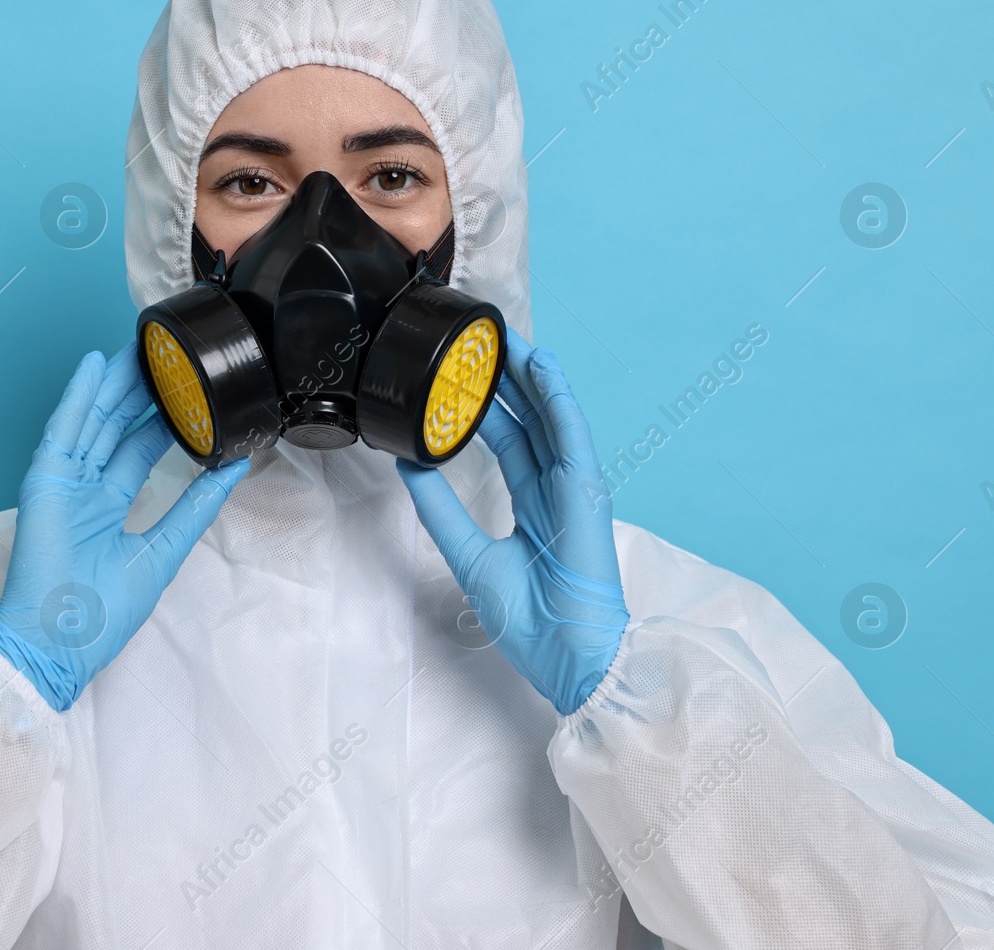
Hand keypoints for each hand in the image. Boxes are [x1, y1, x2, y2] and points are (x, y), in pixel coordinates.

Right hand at [0, 343, 249, 710]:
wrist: (61, 642)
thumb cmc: (104, 612)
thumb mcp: (165, 550)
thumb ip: (197, 506)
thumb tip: (235, 469)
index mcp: (111, 506)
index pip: (140, 449)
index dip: (162, 418)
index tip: (186, 391)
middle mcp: (86, 489)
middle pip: (115, 426)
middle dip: (139, 391)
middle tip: (164, 357)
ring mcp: (63, 483)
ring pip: (93, 420)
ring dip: (113, 384)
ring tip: (137, 349)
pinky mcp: (44, 482)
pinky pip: (62, 431)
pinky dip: (76, 398)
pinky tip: (92, 368)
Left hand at [396, 328, 627, 714]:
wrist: (568, 656)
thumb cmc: (531, 620)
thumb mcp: (468, 553)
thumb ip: (440, 508)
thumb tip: (408, 465)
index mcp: (532, 504)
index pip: (508, 440)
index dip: (485, 406)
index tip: (461, 375)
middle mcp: (553, 488)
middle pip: (527, 419)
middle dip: (505, 378)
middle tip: (481, 339)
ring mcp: (573, 487)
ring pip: (549, 416)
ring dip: (529, 374)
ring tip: (506, 337)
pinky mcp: (585, 492)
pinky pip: (570, 434)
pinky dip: (557, 398)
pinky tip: (542, 368)